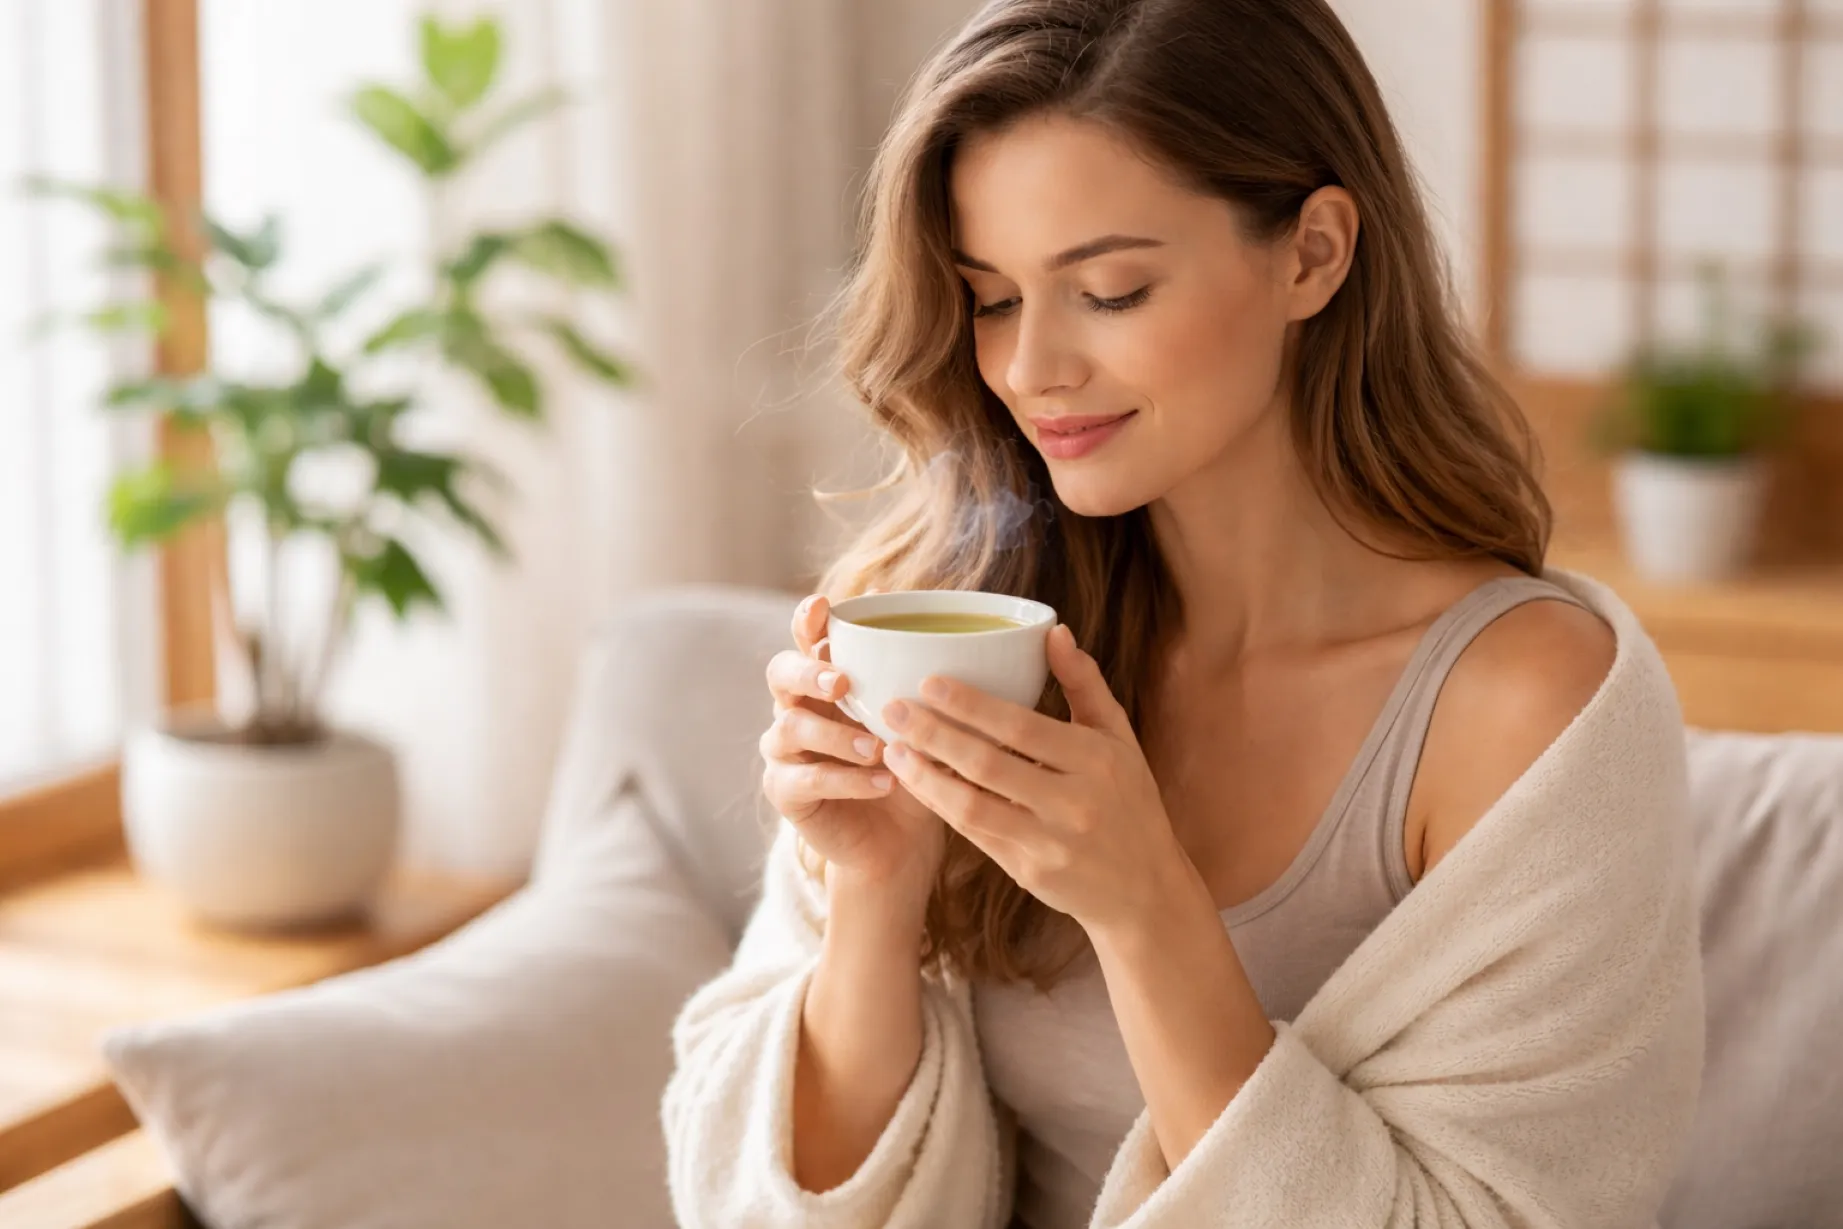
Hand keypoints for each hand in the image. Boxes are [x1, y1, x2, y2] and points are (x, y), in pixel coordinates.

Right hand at [760, 594, 946, 905]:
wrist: (901, 840)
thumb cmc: (915, 767)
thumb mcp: (928, 721)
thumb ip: (931, 681)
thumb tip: (975, 636)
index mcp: (826, 680)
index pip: (804, 637)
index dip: (807, 620)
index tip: (825, 606)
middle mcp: (796, 707)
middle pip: (780, 674)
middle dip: (809, 673)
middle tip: (843, 683)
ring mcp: (785, 751)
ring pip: (790, 728)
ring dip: (836, 734)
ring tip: (878, 748)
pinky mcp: (786, 792)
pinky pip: (806, 779)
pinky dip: (847, 779)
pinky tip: (884, 782)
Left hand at [877, 623, 1191, 934]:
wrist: (1144, 889)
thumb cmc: (1128, 800)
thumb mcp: (1119, 738)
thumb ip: (1084, 683)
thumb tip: (1054, 631)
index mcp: (1095, 760)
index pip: (1022, 727)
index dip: (971, 705)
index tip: (928, 682)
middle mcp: (1073, 803)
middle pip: (989, 765)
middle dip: (934, 735)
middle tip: (893, 709)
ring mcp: (1049, 843)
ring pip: (972, 806)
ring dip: (925, 777)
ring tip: (891, 749)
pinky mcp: (1028, 873)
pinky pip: (975, 834)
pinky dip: (941, 806)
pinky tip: (916, 783)